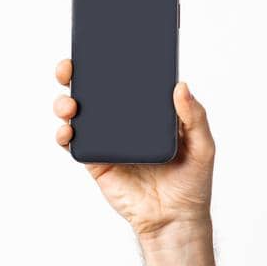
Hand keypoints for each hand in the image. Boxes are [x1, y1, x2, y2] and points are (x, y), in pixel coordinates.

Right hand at [52, 58, 215, 241]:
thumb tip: (180, 85)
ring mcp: (108, 140)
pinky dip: (64, 135)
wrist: (175, 220)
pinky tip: (67, 131)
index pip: (126, 79)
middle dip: (75, 74)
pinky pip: (74, 144)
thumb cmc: (192, 183)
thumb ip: (194, 117)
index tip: (98, 44)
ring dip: (65, 102)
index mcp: (148, 112)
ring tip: (70, 104)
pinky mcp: (96, 161)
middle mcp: (124, 121)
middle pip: (93, 90)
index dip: (109, 60)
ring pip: (78, 113)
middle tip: (69, 67)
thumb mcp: (202, 146)